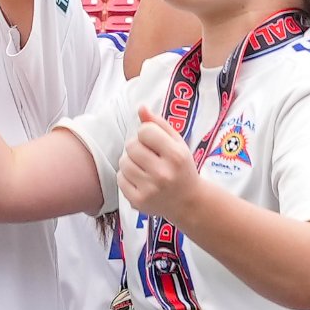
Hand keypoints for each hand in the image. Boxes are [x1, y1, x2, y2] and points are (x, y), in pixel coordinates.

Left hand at [116, 111, 208, 226]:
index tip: (154, 142)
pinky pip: (120, 179)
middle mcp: (163, 173)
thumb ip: (159, 124)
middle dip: (137, 147)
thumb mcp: (177, 143)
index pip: (145, 131)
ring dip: (130, 161)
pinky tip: (140, 180)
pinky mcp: (138, 201)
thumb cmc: (182, 167)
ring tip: (144, 167)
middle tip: (148, 156)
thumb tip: (141, 107)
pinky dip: (126, 177)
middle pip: (131, 146)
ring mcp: (150, 189)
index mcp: (176, 155)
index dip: (146, 133)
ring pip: (123, 162)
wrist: (188, 201)